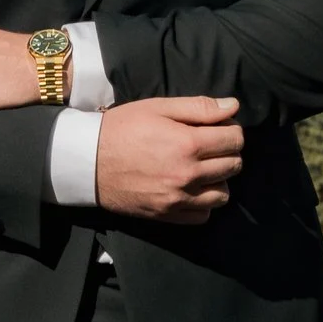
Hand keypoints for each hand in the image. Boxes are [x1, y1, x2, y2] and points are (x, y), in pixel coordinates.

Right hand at [95, 96, 245, 223]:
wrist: (88, 161)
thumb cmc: (122, 128)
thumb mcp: (157, 107)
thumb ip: (198, 107)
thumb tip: (233, 107)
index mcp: (188, 144)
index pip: (235, 140)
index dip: (231, 131)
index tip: (218, 129)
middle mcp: (188, 174)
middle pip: (233, 165)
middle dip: (227, 152)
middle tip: (209, 146)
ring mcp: (179, 198)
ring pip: (223, 194)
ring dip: (218, 179)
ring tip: (202, 169)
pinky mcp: (168, 215)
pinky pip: (204, 214)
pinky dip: (203, 203)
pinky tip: (191, 189)